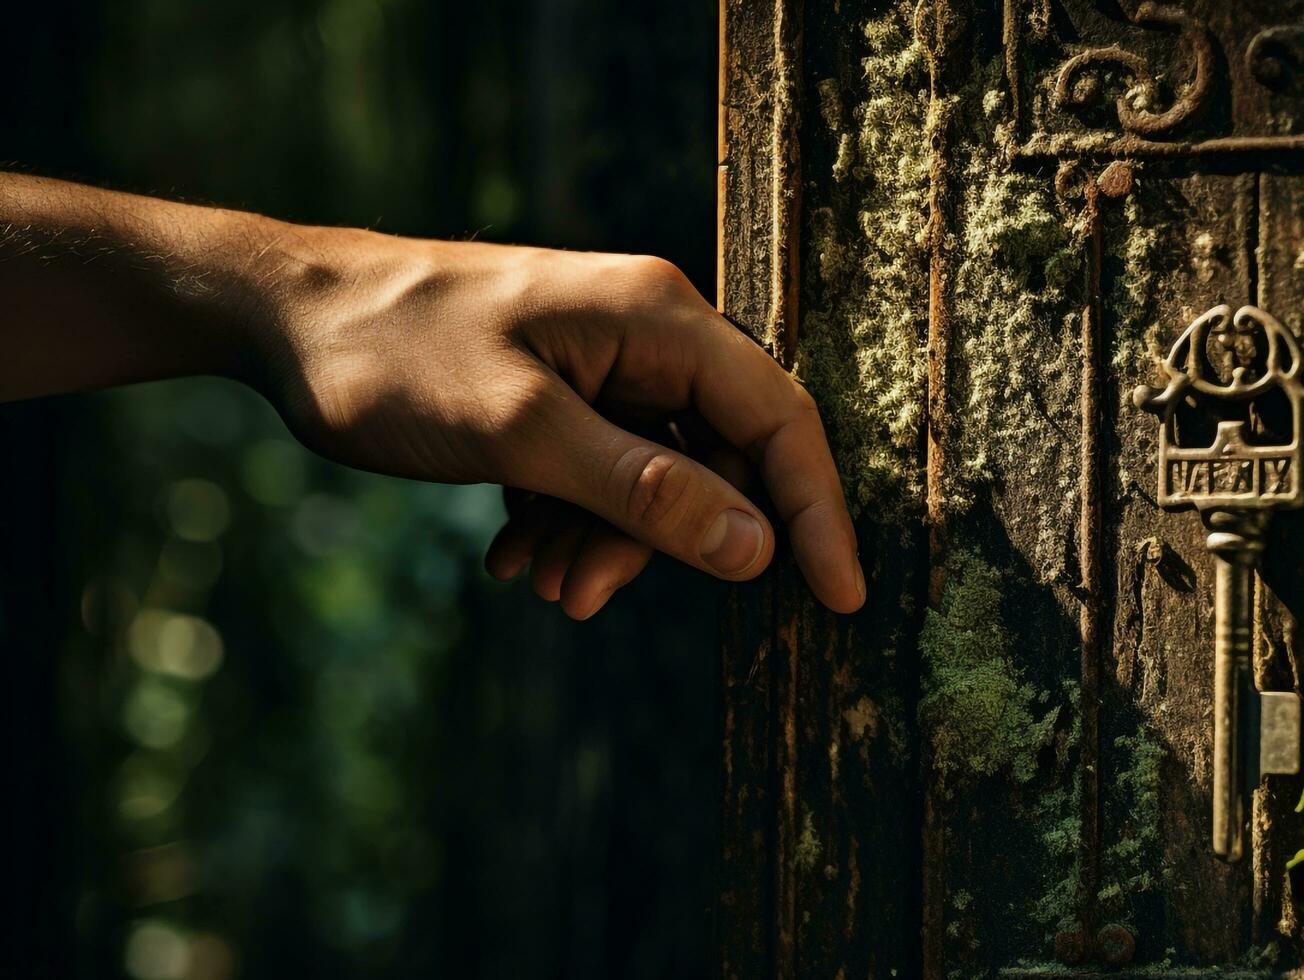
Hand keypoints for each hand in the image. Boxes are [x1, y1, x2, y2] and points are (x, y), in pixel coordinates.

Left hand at [256, 229, 863, 616]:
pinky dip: (571, 522)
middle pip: (718, 458)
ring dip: (607, 541)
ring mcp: (605, 363)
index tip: (840, 600)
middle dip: (667, 541)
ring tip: (534, 580)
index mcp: (658, 318)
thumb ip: (642, 490)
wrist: (281, 316)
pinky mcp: (566, 392)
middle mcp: (647, 335)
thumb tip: (757, 548)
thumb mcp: (520, 432)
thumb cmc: (392, 354)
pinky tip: (515, 554)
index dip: (816, 511)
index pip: (777, 419)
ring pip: (658, 477)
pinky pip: (606, 473)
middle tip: (581, 598)